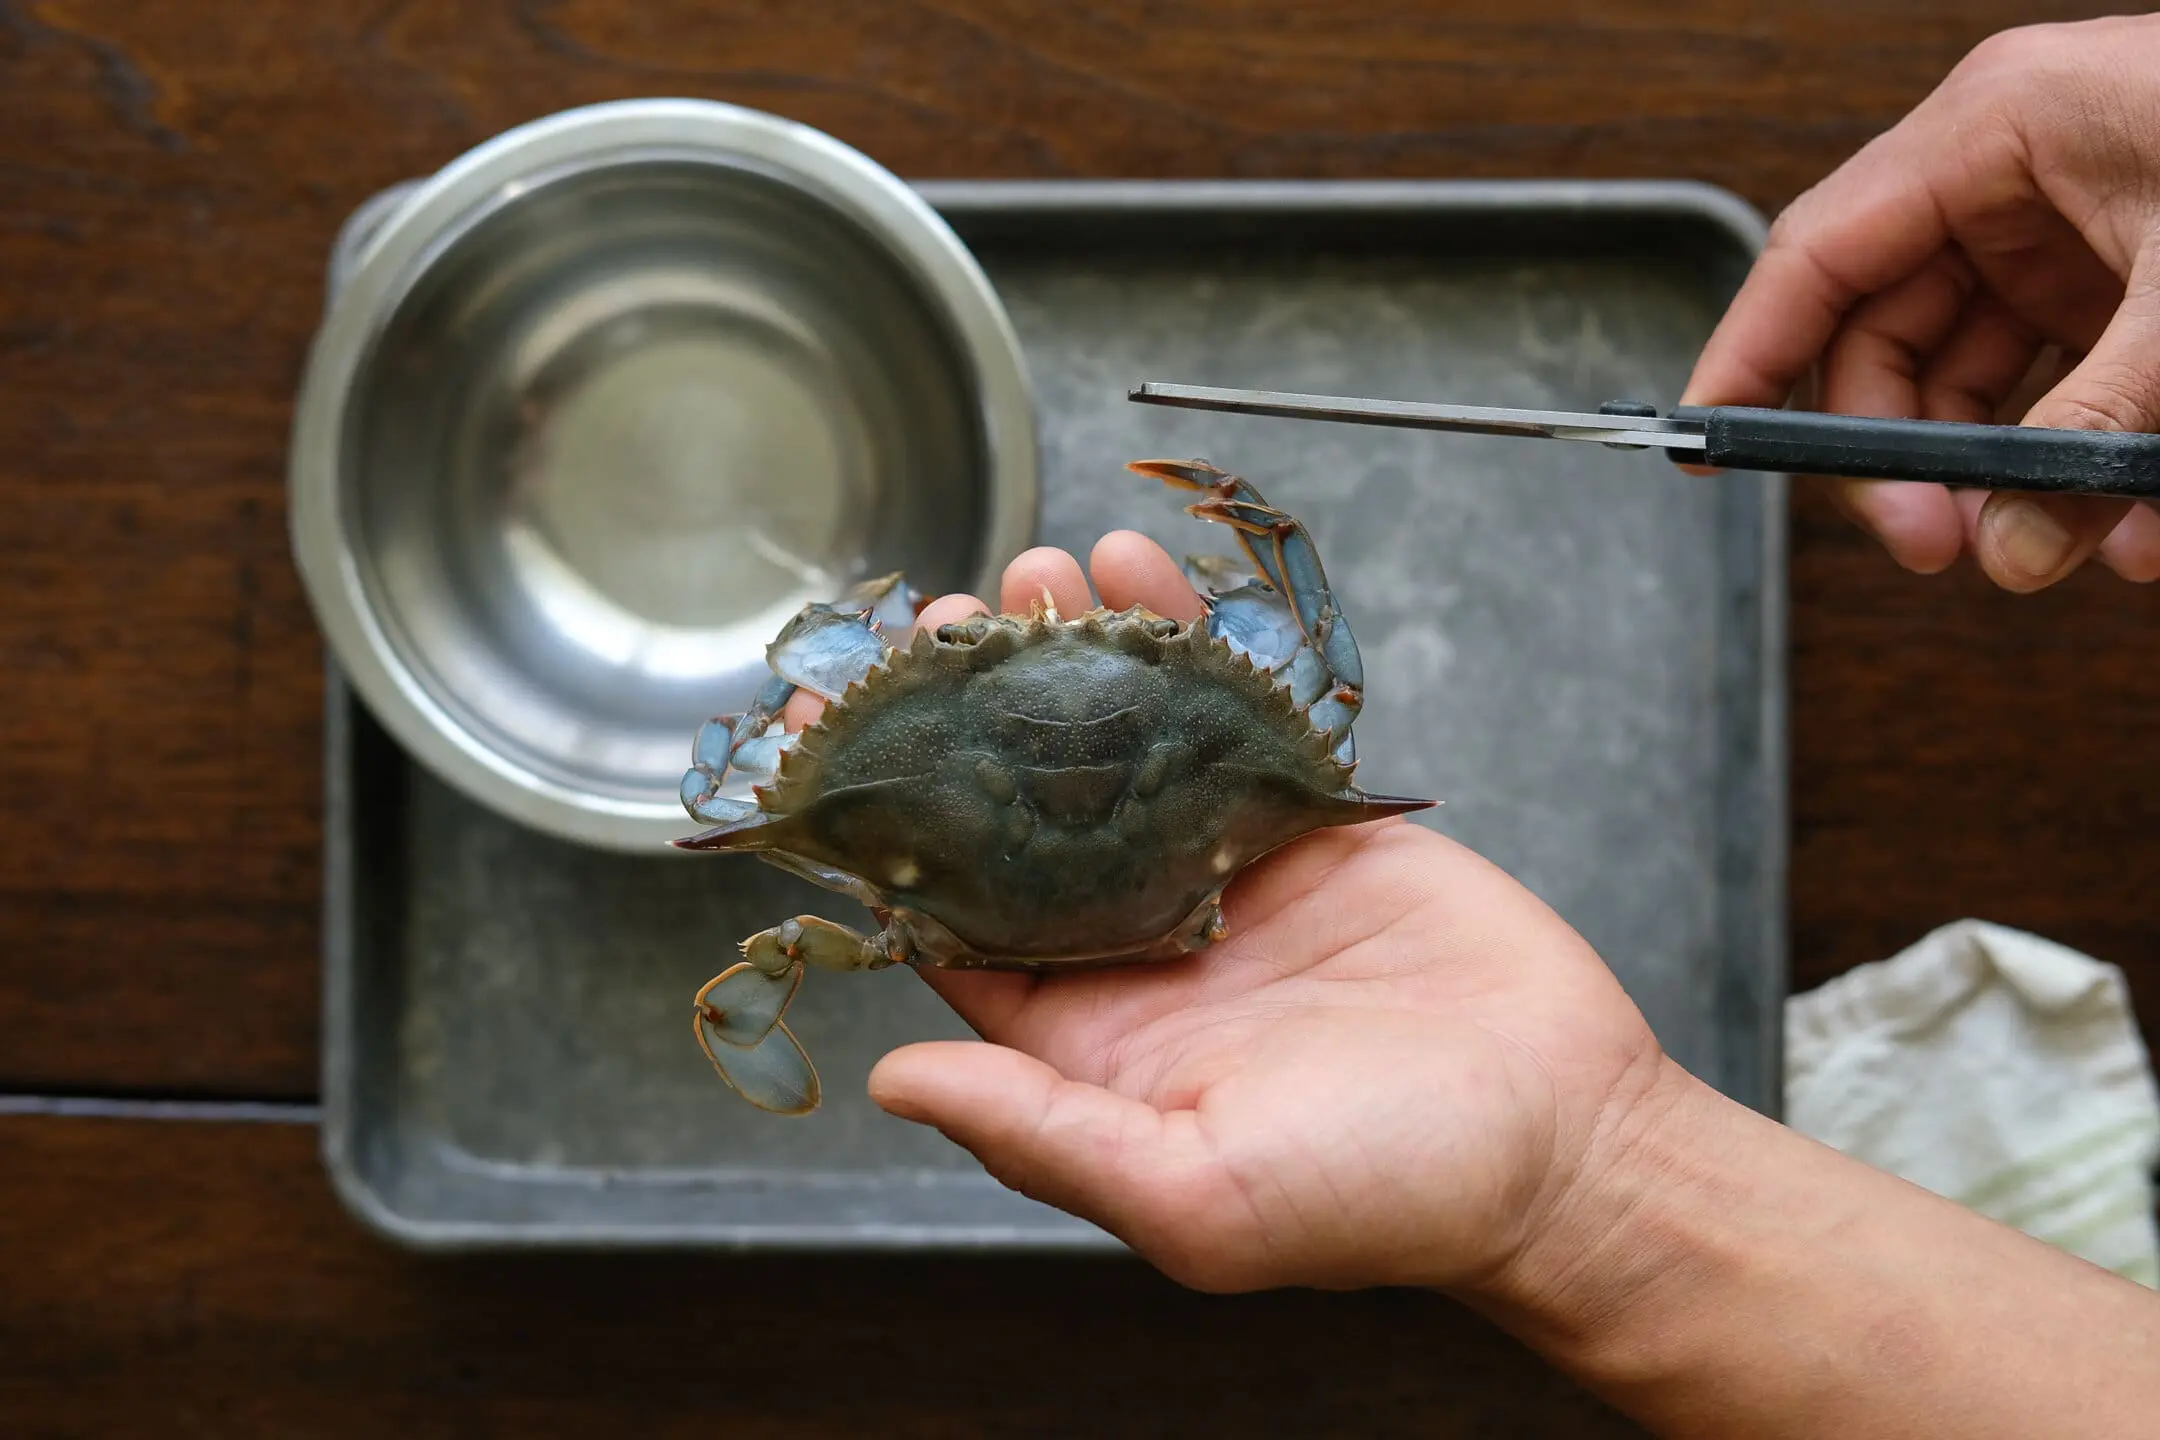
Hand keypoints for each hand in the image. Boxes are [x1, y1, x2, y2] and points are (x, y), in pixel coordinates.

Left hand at [785, 532, 1673, 1294]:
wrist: (1566, 1143)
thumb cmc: (1388, 1194)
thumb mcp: (1196, 1195)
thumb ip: (1044, 1133)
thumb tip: (895, 1078)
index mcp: (1087, 1036)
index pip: (952, 918)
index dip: (889, 832)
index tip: (830, 739)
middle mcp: (1140, 944)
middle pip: (1022, 811)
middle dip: (970, 717)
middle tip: (935, 627)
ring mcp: (1222, 871)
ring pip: (1121, 746)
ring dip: (1072, 658)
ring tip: (1030, 574)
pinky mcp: (1306, 820)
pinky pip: (1230, 715)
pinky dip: (1188, 642)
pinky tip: (1140, 574)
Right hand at [1680, 15, 2159, 591]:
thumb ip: (2096, 424)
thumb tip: (2021, 544)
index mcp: (1999, 126)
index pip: (1818, 255)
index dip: (1750, 355)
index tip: (1708, 445)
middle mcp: (2014, 176)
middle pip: (1889, 336)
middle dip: (1903, 454)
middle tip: (1933, 545)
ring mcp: (2070, 230)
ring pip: (1972, 376)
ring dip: (1999, 474)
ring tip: (2052, 547)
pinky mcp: (2123, 278)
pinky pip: (2056, 384)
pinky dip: (2073, 455)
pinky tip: (2117, 517)